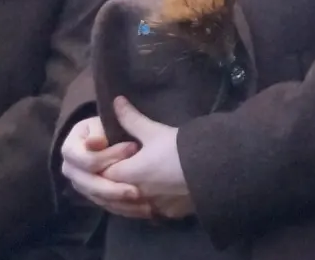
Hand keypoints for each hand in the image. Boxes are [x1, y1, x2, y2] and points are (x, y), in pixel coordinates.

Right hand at [60, 115, 152, 218]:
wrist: (121, 139)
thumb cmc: (116, 127)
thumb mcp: (114, 122)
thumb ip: (109, 125)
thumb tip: (94, 141)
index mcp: (72, 145)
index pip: (83, 159)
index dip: (106, 157)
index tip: (132, 148)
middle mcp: (71, 166)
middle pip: (85, 183)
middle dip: (110, 188)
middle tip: (135, 191)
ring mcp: (80, 182)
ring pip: (94, 197)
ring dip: (117, 201)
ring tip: (142, 201)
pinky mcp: (93, 194)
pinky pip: (104, 205)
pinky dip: (122, 208)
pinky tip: (141, 208)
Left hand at [103, 97, 195, 220]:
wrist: (212, 168)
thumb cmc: (179, 148)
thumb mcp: (154, 130)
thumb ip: (131, 119)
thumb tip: (116, 101)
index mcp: (129, 174)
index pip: (103, 174)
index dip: (102, 166)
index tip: (105, 158)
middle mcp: (137, 195)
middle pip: (114, 195)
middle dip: (111, 185)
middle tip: (115, 173)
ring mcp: (153, 207)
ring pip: (130, 208)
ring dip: (126, 199)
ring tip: (128, 188)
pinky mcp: (169, 214)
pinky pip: (150, 213)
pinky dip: (145, 207)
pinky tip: (148, 199)